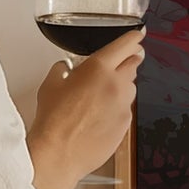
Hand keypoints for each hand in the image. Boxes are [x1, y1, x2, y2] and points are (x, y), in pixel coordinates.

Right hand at [28, 29, 144, 188]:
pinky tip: (100, 116)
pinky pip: (126, 110)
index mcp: (98, 68)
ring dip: (121, 86)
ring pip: (130, 88)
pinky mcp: (126, 125)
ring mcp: (124, 106)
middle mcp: (116, 85)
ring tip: (100, 96)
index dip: (133, 38)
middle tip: (121, 62)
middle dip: (128, 60)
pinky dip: (117, 108)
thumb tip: (65, 68)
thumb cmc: (53, 120)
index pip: (125, 45)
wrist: (59, 153)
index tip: (138, 35)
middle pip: (133, 64)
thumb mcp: (50, 84)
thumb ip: (62, 69)